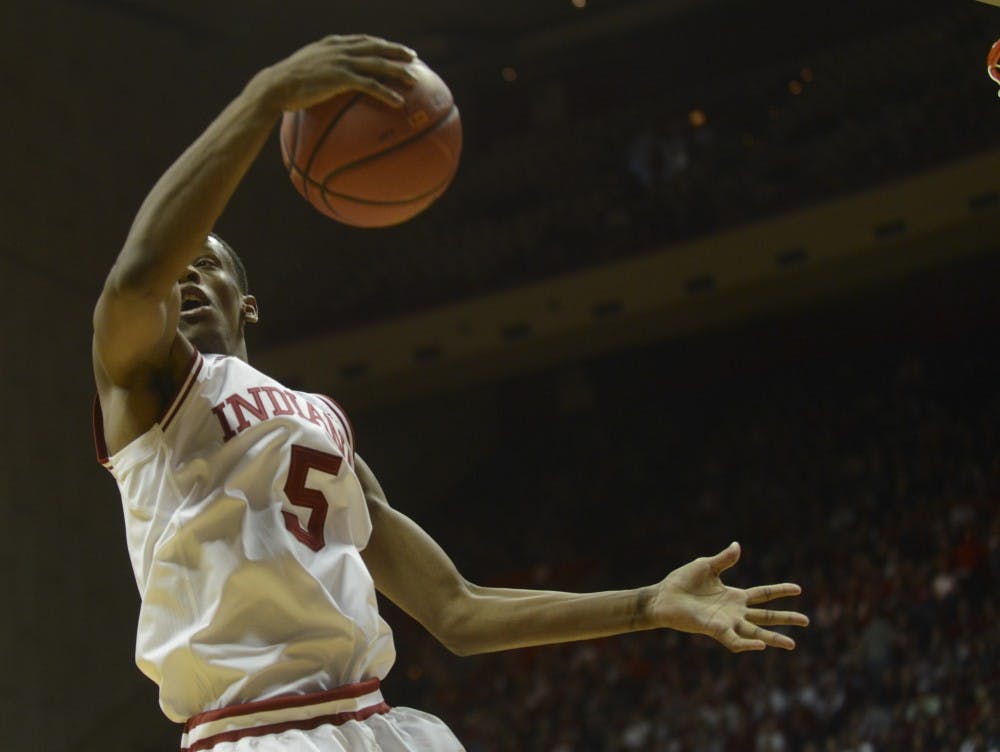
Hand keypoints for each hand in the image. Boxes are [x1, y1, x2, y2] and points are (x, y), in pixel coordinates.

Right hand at [250, 34, 417, 112]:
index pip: (363, 40)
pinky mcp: (340, 78)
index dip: (381, 43)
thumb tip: (327, 82)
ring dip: (399, 71)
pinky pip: (370, 85)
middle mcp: (340, 49)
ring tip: (414, 80)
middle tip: (413, 57)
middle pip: (376, 47)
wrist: (276, 86)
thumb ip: (321, 68)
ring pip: (378, 64)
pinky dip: (386, 92)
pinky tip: (398, 102)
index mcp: (333, 44)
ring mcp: (341, 62)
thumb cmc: (287, 83)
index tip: (395, 48)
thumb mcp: (306, 68)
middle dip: (397, 51)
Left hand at [649, 542, 807, 651]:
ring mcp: (726, 622)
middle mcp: (734, 612)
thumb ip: (724, 559)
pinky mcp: (714, 630)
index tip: (799, 589)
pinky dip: (747, 644)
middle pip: (766, 617)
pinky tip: (760, 645)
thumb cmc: (682, 582)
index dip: (780, 591)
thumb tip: (738, 545)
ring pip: (755, 633)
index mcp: (734, 595)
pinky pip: (734, 640)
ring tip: (792, 644)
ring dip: (773, 639)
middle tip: (807, 621)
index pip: (763, 594)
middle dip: (786, 619)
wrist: (663, 596)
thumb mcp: (706, 566)